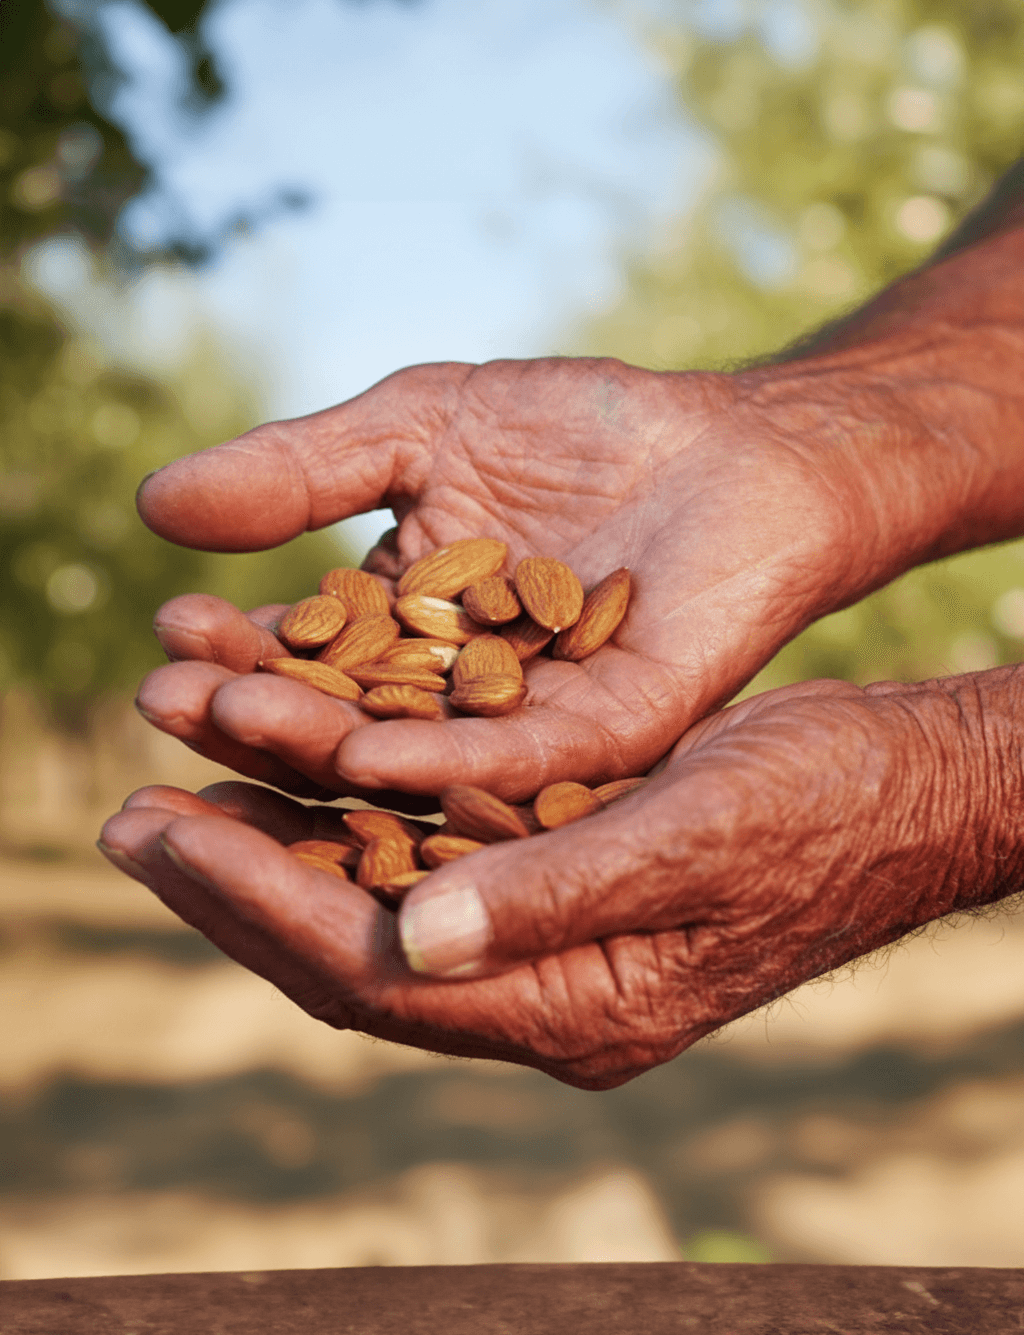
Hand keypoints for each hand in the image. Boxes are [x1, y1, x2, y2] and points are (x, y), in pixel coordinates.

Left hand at [99, 670, 1012, 1088]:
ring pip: (372, 891)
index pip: (374, 971)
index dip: (257, 902)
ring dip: (277, 834)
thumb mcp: (696, 842)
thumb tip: (414, 938)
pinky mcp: (551, 871)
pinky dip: (347, 806)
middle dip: (235, 877)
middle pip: (348, 942)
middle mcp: (539, 983)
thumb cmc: (819, 812)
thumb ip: (559, 899)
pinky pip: (420, 850)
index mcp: (571, 1005)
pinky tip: (294, 755)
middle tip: (132, 810)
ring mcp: (543, 932)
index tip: (159, 831)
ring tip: (182, 775)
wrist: (895, 789)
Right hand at [134, 357, 889, 801]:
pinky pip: (524, 755)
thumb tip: (153, 503)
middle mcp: (462, 694)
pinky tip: (369, 755)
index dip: (233, 646)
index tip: (163, 632)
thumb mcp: (422, 428)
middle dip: (254, 708)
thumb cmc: (583, 429)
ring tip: (235, 719)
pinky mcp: (619, 729)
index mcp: (411, 630)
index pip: (304, 651)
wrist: (735, 440)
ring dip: (322, 741)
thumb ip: (305, 470)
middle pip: (343, 716)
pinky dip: (449, 756)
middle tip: (164, 698)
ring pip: (417, 748)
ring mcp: (538, 720)